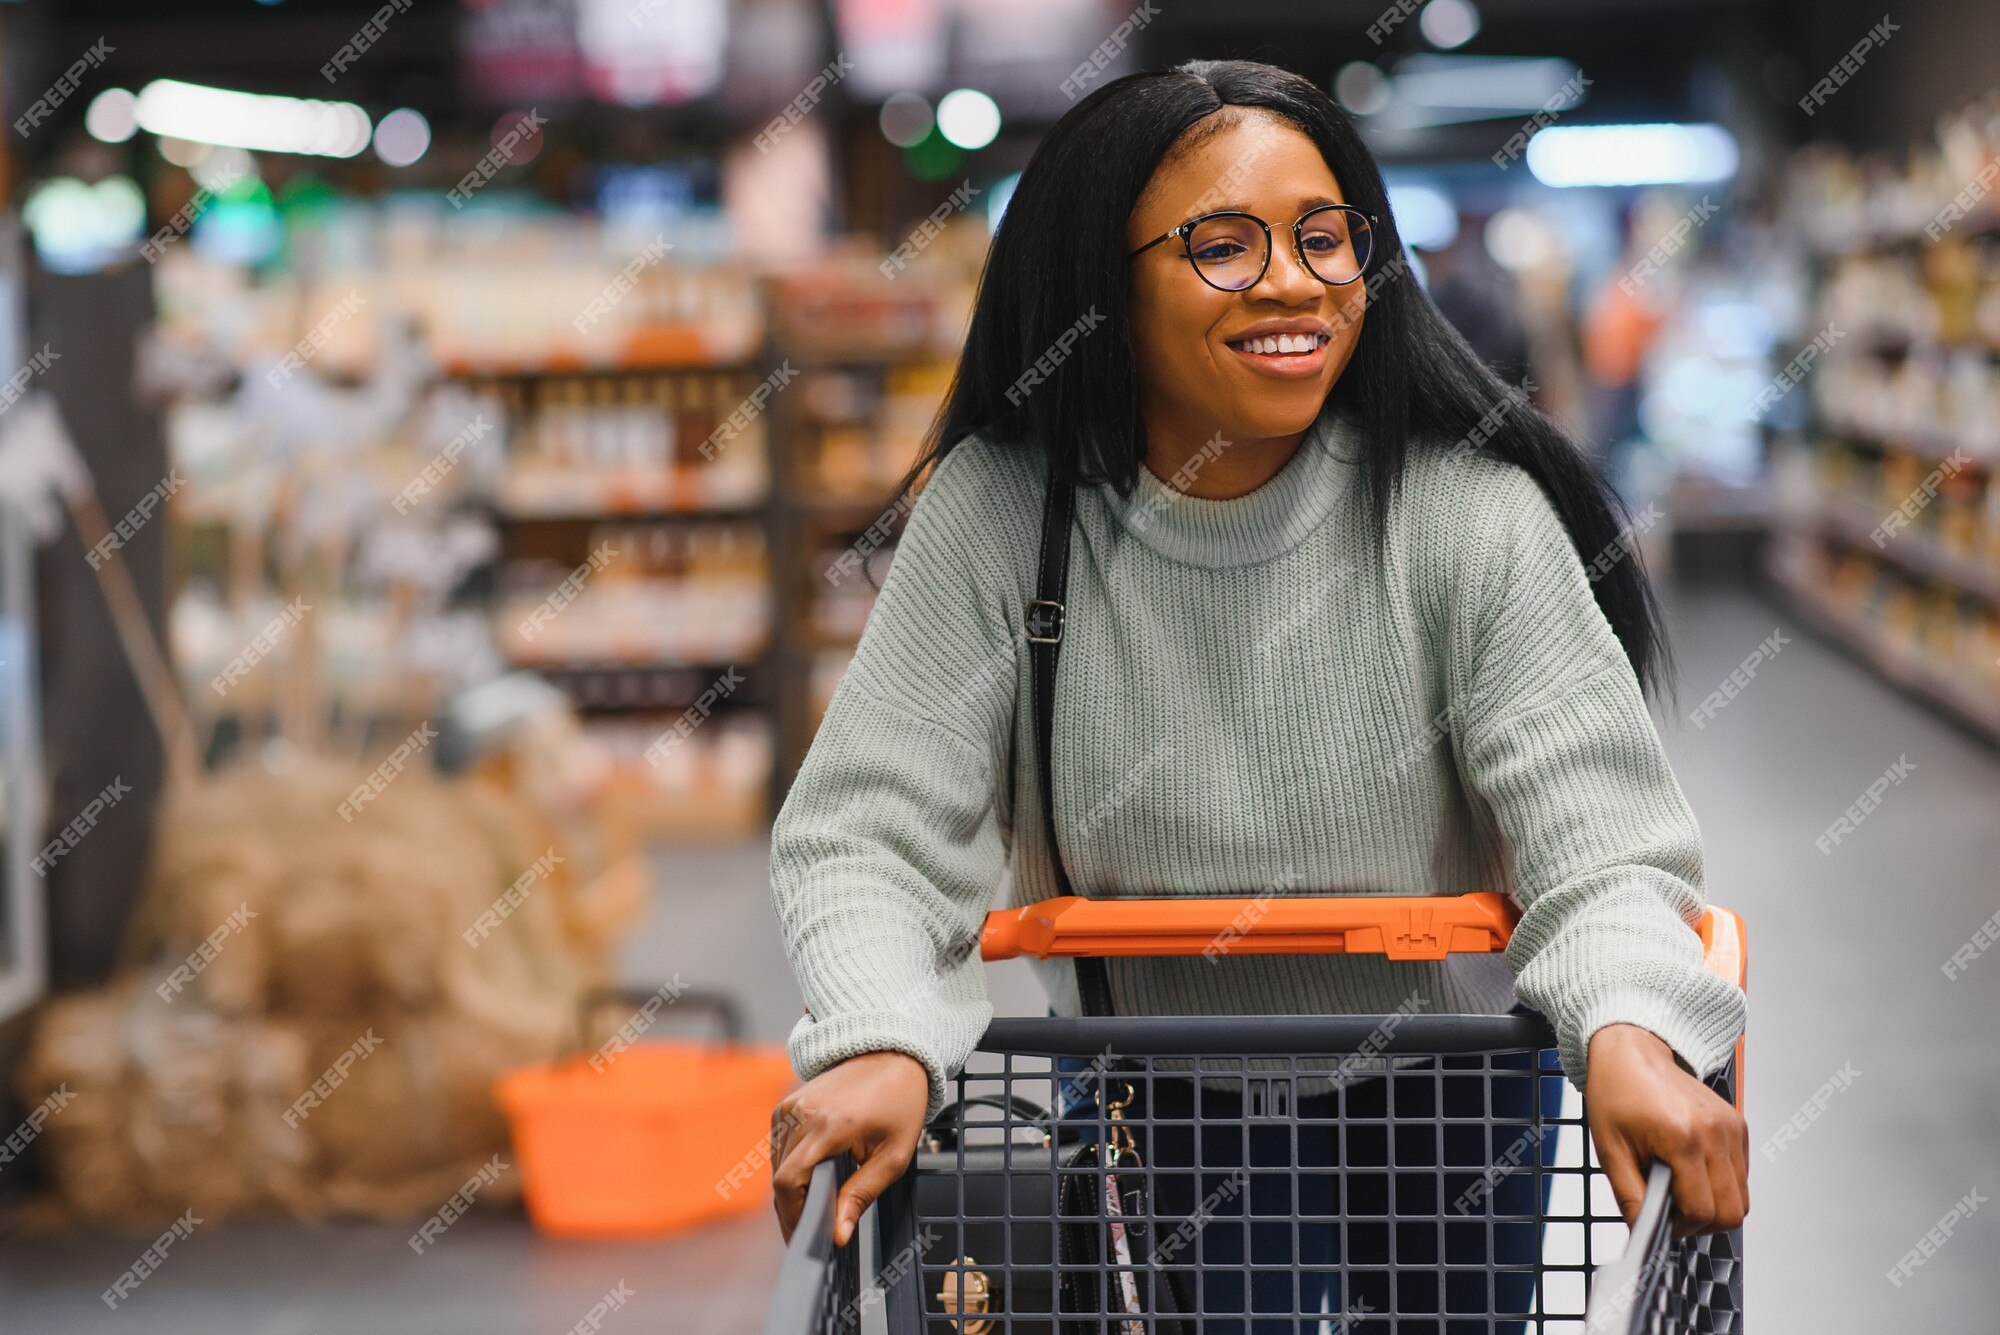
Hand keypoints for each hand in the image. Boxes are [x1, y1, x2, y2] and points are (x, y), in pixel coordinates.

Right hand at [770, 1050, 929, 1246]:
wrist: (893, 1056)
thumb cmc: (900, 1104)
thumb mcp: (893, 1156)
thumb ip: (861, 1196)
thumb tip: (838, 1235)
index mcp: (829, 1126)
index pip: (788, 1182)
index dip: (792, 1216)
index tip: (804, 1238)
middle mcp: (802, 1113)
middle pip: (779, 1176)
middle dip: (792, 1208)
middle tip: (812, 1231)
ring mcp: (791, 1105)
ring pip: (775, 1162)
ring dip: (789, 1188)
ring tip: (813, 1206)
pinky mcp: (788, 1102)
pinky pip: (778, 1145)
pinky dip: (788, 1165)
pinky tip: (809, 1175)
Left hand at [1585, 1024, 1747, 1238]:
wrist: (1632, 1053)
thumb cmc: (1618, 1093)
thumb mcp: (1610, 1149)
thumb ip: (1629, 1196)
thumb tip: (1643, 1232)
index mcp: (1682, 1138)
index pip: (1702, 1210)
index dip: (1682, 1227)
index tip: (1664, 1224)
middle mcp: (1715, 1133)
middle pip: (1732, 1211)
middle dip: (1703, 1223)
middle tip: (1675, 1212)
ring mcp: (1731, 1128)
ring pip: (1742, 1197)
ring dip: (1715, 1204)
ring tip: (1680, 1189)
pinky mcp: (1738, 1125)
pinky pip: (1741, 1174)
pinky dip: (1721, 1184)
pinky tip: (1691, 1169)